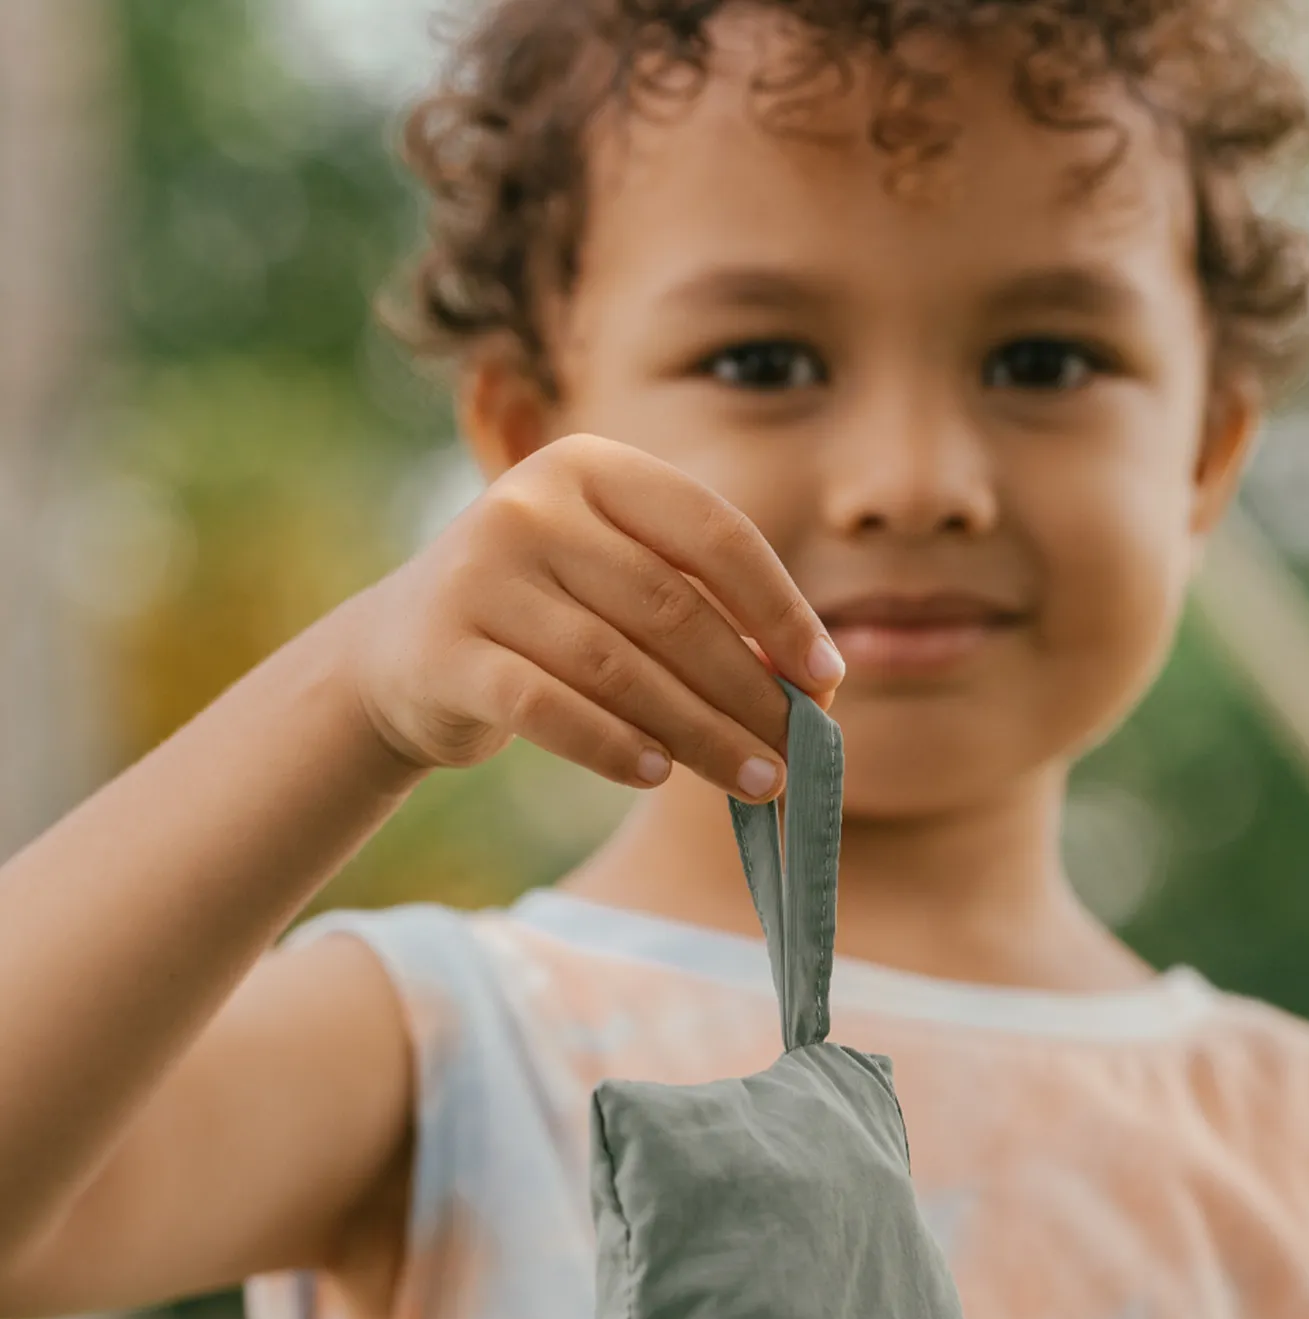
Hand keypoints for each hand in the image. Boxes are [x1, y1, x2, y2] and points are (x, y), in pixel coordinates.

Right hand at [345, 433, 842, 800]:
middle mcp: (530, 505)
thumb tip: (808, 683)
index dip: (780, 609)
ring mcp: (479, 574)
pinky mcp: (445, 650)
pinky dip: (611, 746)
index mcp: (591, 467)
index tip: (828, 677)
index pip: (712, 532)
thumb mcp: (612, 582)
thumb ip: (697, 609)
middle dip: (746, 690)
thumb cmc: (540, 621)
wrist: (398, 657)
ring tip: (756, 779)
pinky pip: (548, 707)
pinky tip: (658, 776)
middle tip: (798, 752)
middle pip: (670, 609)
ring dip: (698, 733)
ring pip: (617, 666)